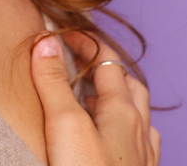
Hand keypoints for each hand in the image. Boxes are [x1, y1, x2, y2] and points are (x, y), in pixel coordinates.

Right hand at [30, 31, 159, 165]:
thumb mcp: (64, 124)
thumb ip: (54, 81)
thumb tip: (45, 41)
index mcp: (124, 111)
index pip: (108, 61)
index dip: (86, 41)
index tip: (61, 33)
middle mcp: (139, 131)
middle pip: (130, 84)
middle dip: (106, 66)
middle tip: (78, 59)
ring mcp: (141, 158)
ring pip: (137, 116)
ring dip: (116, 98)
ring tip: (91, 96)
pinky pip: (136, 143)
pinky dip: (120, 129)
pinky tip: (104, 140)